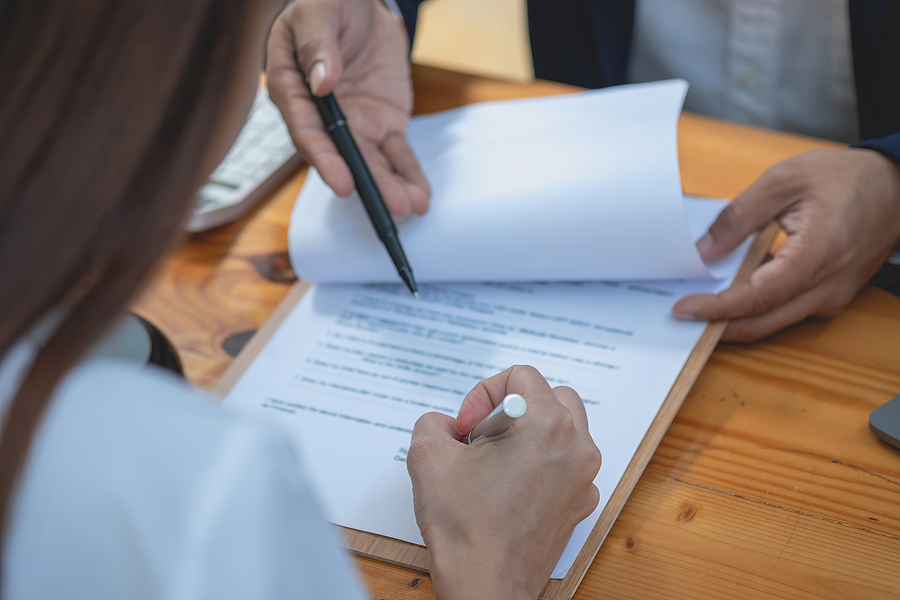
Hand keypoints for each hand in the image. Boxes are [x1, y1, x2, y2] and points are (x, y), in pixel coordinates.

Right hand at [266, 0, 430, 218]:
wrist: (361, 5)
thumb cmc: (329, 3)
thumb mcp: (318, 10)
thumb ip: (317, 44)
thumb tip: (323, 82)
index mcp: (293, 88)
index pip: (307, 130)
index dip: (324, 159)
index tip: (342, 180)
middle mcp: (322, 116)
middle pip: (343, 155)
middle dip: (367, 184)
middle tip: (387, 207)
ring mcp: (354, 124)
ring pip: (372, 162)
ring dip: (390, 187)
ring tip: (411, 207)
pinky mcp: (382, 124)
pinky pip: (396, 154)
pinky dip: (409, 174)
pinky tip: (421, 196)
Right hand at [407, 366, 601, 599]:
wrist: (485, 586)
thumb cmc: (465, 527)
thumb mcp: (428, 455)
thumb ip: (435, 421)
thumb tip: (448, 425)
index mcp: (547, 425)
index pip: (522, 375)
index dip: (484, 393)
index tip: (467, 426)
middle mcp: (576, 447)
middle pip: (552, 396)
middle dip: (514, 408)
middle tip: (483, 437)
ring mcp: (583, 478)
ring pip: (564, 429)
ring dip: (530, 433)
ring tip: (496, 462)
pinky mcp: (580, 504)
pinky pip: (565, 464)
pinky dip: (541, 464)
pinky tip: (509, 488)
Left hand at [673, 148, 899, 341]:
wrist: (897, 185)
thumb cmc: (846, 179)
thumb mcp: (783, 180)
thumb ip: (739, 216)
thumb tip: (704, 250)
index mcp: (817, 256)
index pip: (757, 298)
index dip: (717, 309)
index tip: (684, 308)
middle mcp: (827, 286)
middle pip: (763, 322)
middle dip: (718, 325)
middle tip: (681, 316)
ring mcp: (832, 296)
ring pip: (774, 322)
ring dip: (735, 320)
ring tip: (699, 306)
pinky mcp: (831, 296)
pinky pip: (787, 312)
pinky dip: (756, 310)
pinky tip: (730, 295)